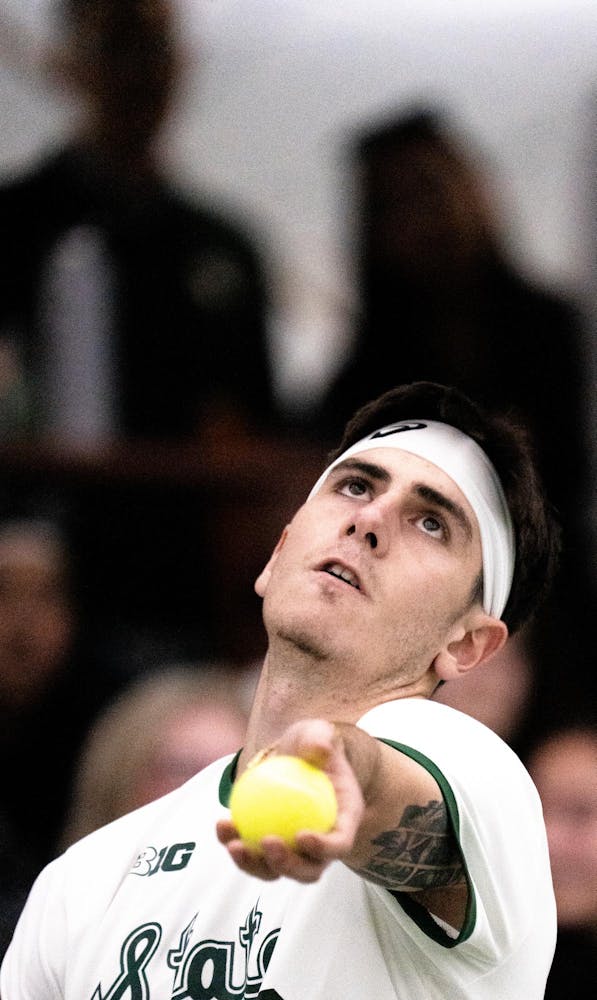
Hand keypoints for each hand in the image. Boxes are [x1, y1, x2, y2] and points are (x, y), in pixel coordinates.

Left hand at [216, 719, 364, 882]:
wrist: (295, 755)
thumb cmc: (312, 743)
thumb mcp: (318, 732)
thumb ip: (321, 739)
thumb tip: (319, 750)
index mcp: (344, 821)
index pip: (340, 843)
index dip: (324, 848)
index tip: (301, 835)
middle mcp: (322, 844)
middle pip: (309, 869)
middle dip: (287, 865)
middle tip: (265, 842)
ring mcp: (295, 850)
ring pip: (276, 870)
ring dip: (253, 864)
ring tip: (234, 844)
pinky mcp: (268, 847)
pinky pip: (252, 852)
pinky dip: (235, 842)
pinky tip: (222, 825)